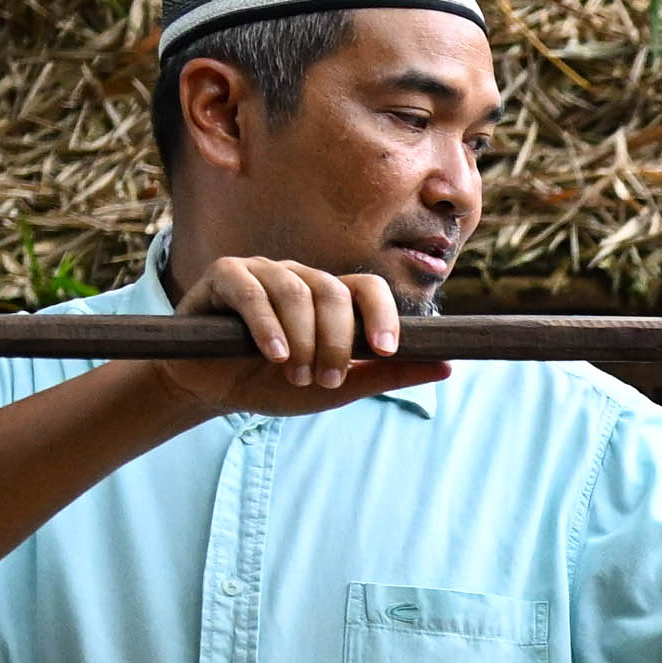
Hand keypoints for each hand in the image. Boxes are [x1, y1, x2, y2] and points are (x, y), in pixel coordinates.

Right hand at [164, 255, 450, 414]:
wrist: (213, 390)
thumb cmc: (274, 384)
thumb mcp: (336, 388)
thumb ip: (387, 375)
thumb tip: (448, 365)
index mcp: (331, 298)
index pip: (368, 288)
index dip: (382, 316)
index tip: (386, 352)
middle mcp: (301, 278)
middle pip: (334, 293)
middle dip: (335, 342)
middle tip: (325, 378)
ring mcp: (264, 272)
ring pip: (296, 292)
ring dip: (302, 339)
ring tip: (294, 373)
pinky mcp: (226, 276)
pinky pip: (252, 291)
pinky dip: (267, 324)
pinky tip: (272, 353)